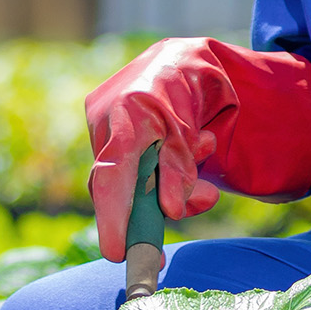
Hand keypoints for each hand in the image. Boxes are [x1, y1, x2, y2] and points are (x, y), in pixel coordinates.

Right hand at [84, 38, 310, 261]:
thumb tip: (168, 210)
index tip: (117, 254)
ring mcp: (104, 125)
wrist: (184, 56)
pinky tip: (191, 149)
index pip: (113, 176)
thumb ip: (180, 169)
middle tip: (180, 227)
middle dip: (153, 208)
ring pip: (129, 179)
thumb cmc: (191, 84)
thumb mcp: (193, 130)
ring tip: (205, 161)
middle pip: (120, 185)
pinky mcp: (110, 130)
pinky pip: (129, 167)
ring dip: (168, 183)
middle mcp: (106, 119)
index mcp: (128, 114)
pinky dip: (160, 171)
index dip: (112, 218)